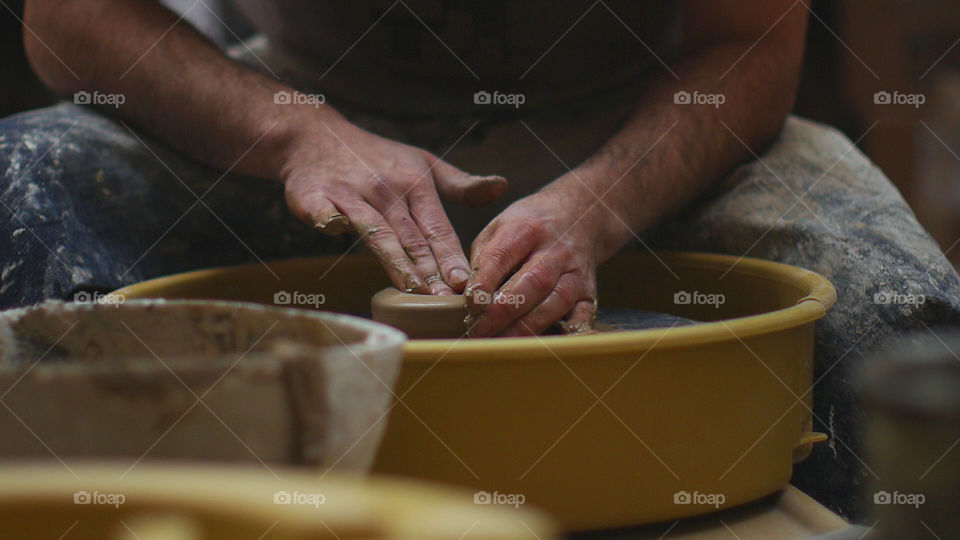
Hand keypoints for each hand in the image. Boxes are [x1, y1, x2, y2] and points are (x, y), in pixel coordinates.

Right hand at [281, 117, 506, 294]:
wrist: (316, 135)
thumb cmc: (376, 158)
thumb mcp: (423, 164)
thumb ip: (460, 185)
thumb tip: (501, 187)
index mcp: (416, 186)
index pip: (438, 230)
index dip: (452, 257)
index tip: (467, 284)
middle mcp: (387, 192)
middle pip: (411, 238)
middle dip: (430, 271)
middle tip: (446, 301)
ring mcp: (351, 194)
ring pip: (376, 231)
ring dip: (394, 258)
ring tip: (412, 287)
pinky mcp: (315, 195)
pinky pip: (321, 208)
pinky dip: (327, 216)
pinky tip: (334, 228)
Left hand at [465, 178, 611, 336]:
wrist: (582, 216)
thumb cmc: (532, 226)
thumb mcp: (500, 226)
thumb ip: (483, 258)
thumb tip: (464, 293)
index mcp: (527, 229)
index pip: (503, 255)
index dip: (485, 281)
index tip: (470, 304)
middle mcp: (555, 250)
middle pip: (532, 282)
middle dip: (503, 311)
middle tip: (478, 330)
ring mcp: (575, 274)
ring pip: (555, 303)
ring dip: (526, 327)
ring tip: (500, 343)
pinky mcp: (589, 293)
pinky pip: (581, 317)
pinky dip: (563, 334)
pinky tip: (538, 345)